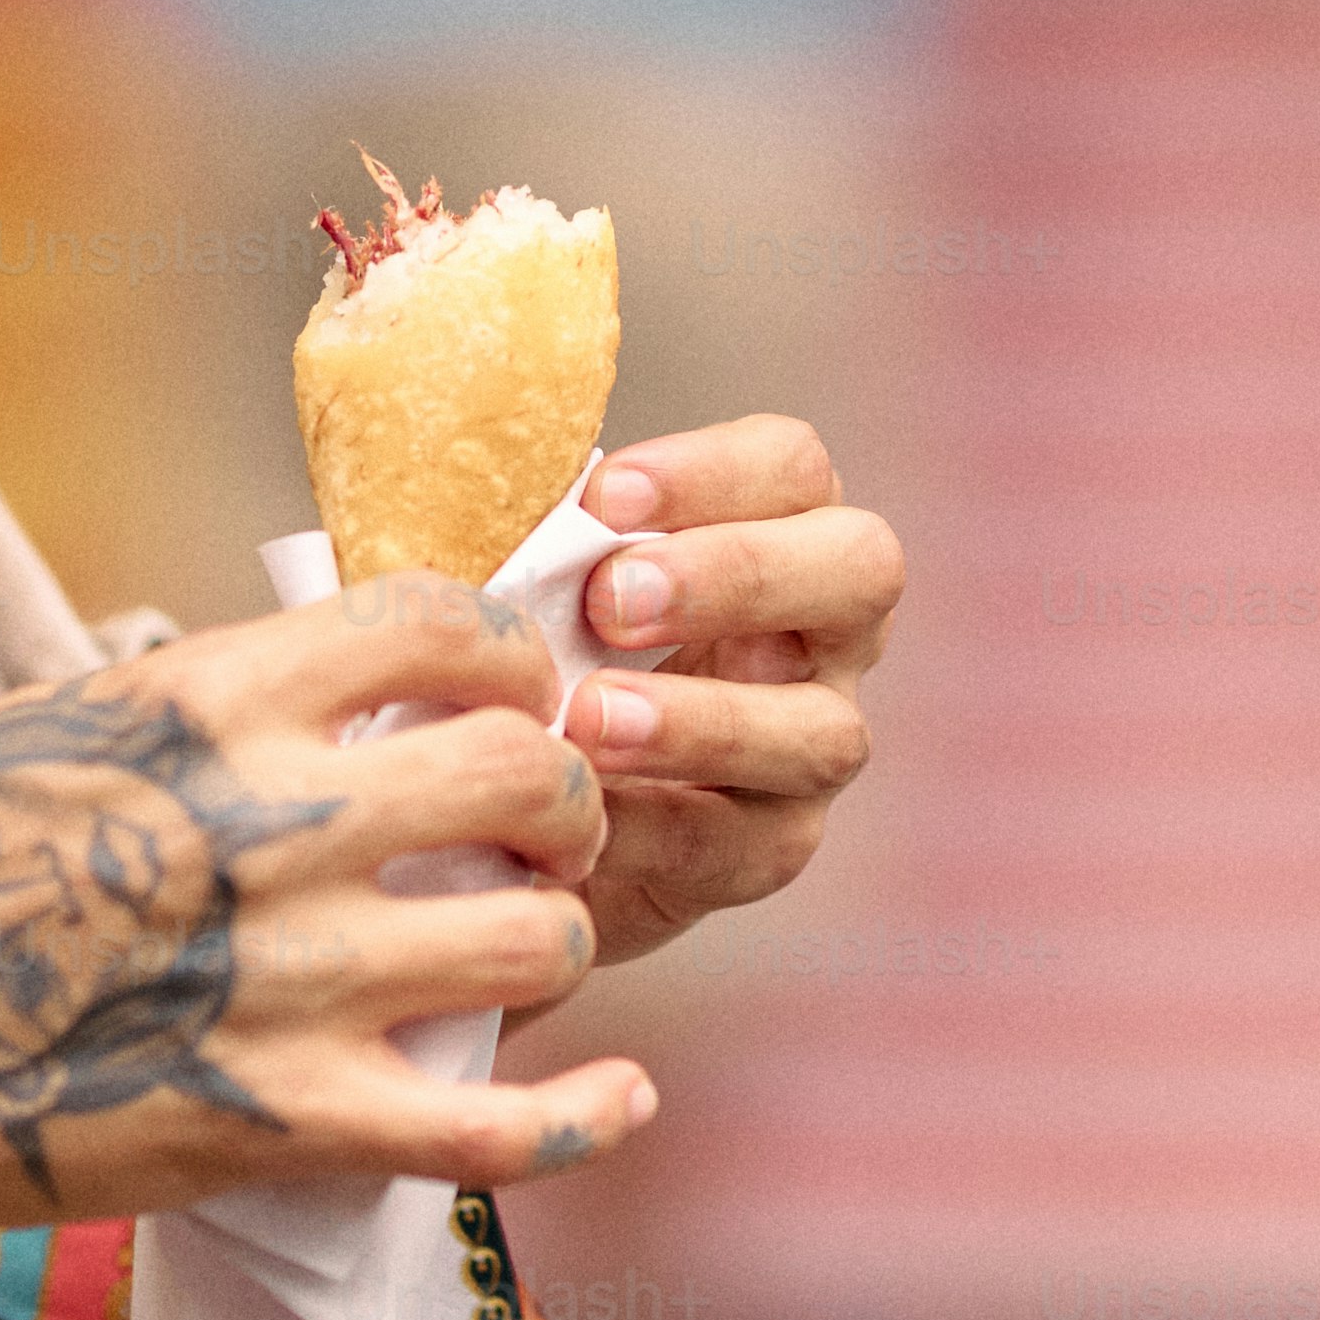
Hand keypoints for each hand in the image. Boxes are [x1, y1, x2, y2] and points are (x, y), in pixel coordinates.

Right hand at [0, 581, 647, 1235]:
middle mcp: (270, 827)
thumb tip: (337, 675)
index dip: (512, 658)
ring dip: (554, 938)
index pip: (445, 624)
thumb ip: (209, 700)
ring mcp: (289, 982)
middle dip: (565, 795)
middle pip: (528, 769)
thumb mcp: (58, 721)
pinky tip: (618, 1090)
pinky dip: (586, 1112)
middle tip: (539, 830)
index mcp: (210, 703)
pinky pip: (498, 1127)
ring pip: (538, 938)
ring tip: (518, 948)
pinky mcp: (285, 1123)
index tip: (510, 696)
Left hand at [552, 414, 893, 975]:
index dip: (712, 471)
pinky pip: (732, 843)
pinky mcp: (767, 852)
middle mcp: (825, 633)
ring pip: (821, 731)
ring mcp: (811, 749)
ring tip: (591, 719)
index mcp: (779, 532)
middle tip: (611, 602)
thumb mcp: (542, 575)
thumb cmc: (540, 646)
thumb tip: (458, 472)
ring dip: (703, 720)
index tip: (600, 496)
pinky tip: (574, 811)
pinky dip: (649, 825)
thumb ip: (536, 527)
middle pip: (862, 571)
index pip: (794, 468)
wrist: (527, 807)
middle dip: (740, 575)